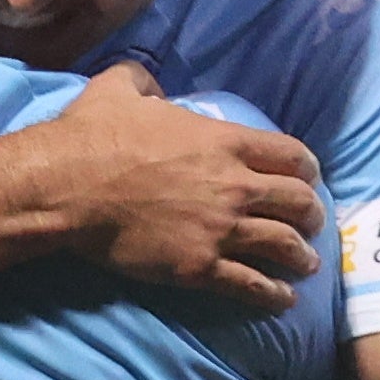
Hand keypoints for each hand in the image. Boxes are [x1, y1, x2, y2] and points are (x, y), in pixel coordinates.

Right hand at [44, 65, 324, 306]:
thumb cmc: (92, 136)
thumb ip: (144, 79)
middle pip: (299, 202)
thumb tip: (150, 84)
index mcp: (223, 141)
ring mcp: (220, 229)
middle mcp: (234, 186)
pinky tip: (282, 300)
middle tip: (311, 224)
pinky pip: (251, 285)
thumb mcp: (119, 88)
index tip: (308, 178)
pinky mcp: (199, 266)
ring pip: (284, 246)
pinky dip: (273, 295)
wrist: (68, 188)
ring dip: (301, 258)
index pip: (291, 154)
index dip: (307, 169)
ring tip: (306, 265)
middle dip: (311, 215)